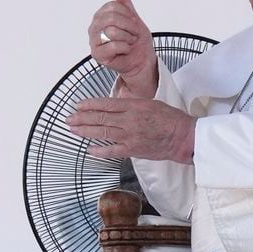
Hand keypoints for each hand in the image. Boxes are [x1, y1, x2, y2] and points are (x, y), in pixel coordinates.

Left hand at [67, 97, 195, 163]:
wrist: (183, 137)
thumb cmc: (171, 119)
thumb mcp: (151, 103)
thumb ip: (133, 102)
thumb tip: (118, 100)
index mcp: (134, 106)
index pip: (106, 104)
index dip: (90, 105)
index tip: (78, 105)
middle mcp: (129, 120)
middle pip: (100, 118)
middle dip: (82, 118)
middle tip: (69, 118)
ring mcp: (130, 136)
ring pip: (102, 133)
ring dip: (86, 131)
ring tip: (73, 130)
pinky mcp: (133, 150)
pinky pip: (112, 151)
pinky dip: (100, 151)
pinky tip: (89, 150)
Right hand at [89, 0, 156, 97]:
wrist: (142, 59)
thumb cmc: (136, 39)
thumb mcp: (133, 17)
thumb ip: (125, 1)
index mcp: (101, 16)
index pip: (113, 6)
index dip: (128, 14)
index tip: (134, 22)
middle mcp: (94, 27)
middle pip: (111, 17)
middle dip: (129, 26)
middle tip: (134, 33)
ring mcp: (94, 41)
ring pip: (112, 31)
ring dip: (128, 37)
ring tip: (129, 42)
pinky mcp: (97, 55)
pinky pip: (113, 45)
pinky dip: (125, 47)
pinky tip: (125, 50)